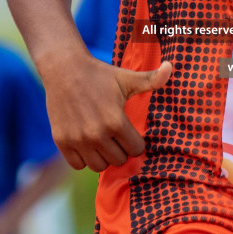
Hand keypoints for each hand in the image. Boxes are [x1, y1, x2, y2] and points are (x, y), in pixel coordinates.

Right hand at [41, 53, 171, 172]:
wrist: (64, 69)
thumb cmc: (100, 75)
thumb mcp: (127, 78)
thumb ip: (151, 79)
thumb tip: (171, 67)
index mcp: (115, 121)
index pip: (136, 150)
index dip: (135, 142)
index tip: (129, 133)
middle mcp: (96, 134)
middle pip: (118, 160)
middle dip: (120, 150)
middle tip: (115, 136)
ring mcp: (78, 139)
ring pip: (99, 166)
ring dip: (103, 157)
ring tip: (102, 141)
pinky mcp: (61, 141)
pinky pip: (78, 165)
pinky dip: (83, 158)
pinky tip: (86, 144)